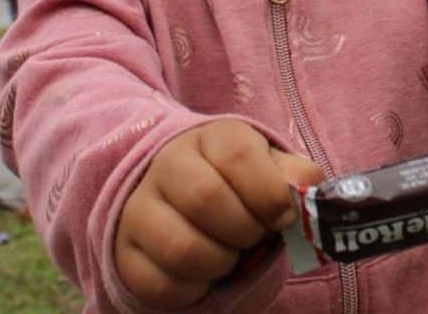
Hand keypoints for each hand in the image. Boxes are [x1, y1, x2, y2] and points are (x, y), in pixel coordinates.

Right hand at [114, 120, 322, 307]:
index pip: (237, 154)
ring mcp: (138, 207)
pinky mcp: (124, 250)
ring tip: (228, 256)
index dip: (268, 193)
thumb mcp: (271, 171)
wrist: (182, 198)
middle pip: (205, 197)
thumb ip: (296, 177)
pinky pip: (159, 284)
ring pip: (180, 248)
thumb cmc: (240, 188)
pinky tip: (202, 275)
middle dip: (244, 231)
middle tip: (252, 237)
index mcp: (210, 138)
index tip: (281, 216)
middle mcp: (167, 165)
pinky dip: (192, 289)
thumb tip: (303, 190)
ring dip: (219, 263)